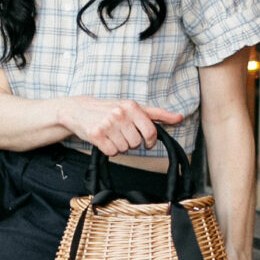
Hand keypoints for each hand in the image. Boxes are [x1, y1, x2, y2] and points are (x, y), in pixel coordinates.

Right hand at [64, 97, 183, 156]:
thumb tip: (179, 117)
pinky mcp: (96, 134)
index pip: (150, 132)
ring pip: (124, 149)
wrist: (79, 110)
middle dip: (130, 142)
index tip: (146, 142)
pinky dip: (109, 149)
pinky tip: (104, 140)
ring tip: (111, 135)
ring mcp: (107, 123)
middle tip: (121, 133)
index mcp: (132, 106)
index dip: (150, 142)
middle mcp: (120, 113)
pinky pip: (112, 152)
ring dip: (119, 146)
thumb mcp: (134, 107)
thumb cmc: (109, 109)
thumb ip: (157, 114)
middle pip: (136, 143)